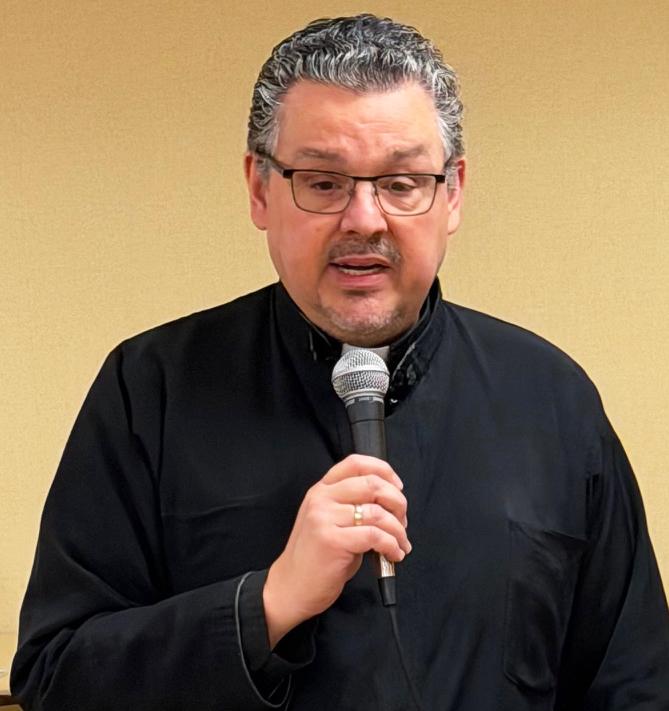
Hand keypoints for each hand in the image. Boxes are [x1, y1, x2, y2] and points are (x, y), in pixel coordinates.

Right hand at [263, 454, 410, 647]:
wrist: (291, 586)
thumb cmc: (317, 557)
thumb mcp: (331, 521)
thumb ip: (353, 505)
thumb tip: (392, 503)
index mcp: (322, 490)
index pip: (355, 463)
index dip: (383, 470)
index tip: (398, 487)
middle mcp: (321, 499)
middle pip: (371, 484)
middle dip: (397, 502)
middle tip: (403, 521)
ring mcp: (324, 518)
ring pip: (377, 512)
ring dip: (398, 529)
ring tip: (401, 543)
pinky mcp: (332, 541)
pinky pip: (374, 536)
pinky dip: (391, 545)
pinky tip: (393, 554)